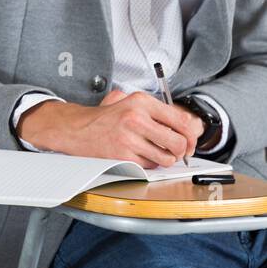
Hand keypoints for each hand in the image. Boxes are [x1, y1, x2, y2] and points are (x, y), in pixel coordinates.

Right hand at [19, 89, 203, 166]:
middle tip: (177, 152)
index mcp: (141, 102)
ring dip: (166, 159)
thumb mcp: (128, 101)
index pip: (182, 121)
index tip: (190, 142)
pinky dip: (150, 164)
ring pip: (166, 157)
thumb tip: (187, 124)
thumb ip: (156, 109)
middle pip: (178, 142)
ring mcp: (128, 138)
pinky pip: (150, 165)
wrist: (76, 129)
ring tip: (157, 154)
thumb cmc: (104, 117)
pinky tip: (141, 156)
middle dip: (182, 151)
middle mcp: (136, 118)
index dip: (192, 135)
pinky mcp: (122, 155)